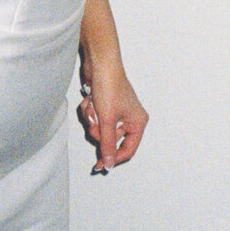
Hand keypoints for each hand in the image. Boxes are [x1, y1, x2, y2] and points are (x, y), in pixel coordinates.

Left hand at [78, 58, 148, 172]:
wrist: (100, 65)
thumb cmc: (110, 87)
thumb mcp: (107, 121)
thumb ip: (108, 145)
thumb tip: (108, 164)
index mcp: (138, 122)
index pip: (128, 150)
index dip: (113, 158)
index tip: (99, 165)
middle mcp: (130, 118)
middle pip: (111, 139)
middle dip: (99, 130)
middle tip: (96, 122)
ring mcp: (117, 112)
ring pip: (100, 129)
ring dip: (93, 119)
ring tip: (94, 107)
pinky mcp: (106, 106)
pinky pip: (95, 118)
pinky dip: (90, 111)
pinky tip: (91, 101)